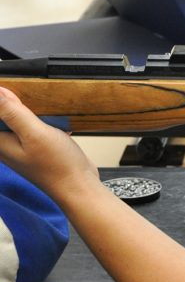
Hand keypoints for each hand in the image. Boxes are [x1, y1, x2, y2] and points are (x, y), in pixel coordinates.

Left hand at [0, 87, 98, 202]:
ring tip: (44, 111)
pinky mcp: (37, 148)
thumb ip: (13, 113)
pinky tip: (54, 121)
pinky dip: (42, 121)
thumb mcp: (35, 133)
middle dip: (15, 105)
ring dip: (30, 112)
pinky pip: (34, 127)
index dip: (3, 101)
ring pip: (19, 121)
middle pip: (4, 118)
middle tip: (31, 101)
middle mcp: (9, 146)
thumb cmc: (57, 165)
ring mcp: (23, 148)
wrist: (79, 186)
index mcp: (2, 143)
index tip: (16, 95)